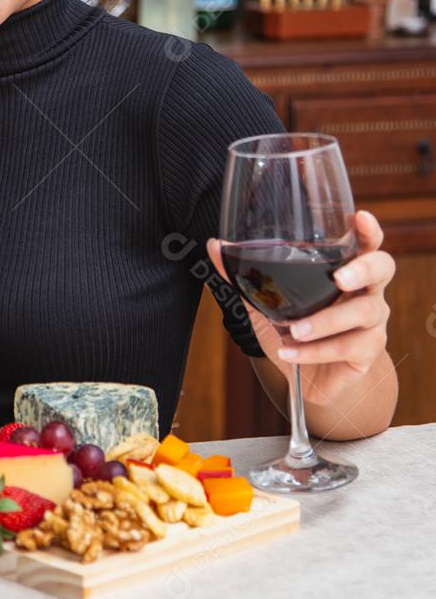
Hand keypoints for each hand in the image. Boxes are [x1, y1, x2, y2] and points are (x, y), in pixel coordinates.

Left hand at [207, 210, 394, 406]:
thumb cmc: (296, 331)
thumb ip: (244, 276)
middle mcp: (366, 290)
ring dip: (325, 321)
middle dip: (363, 269)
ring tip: (294, 331)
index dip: (368, 229)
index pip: (365, 242)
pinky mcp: (366, 351)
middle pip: (382, 268)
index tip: (359, 218)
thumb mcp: (268, 302)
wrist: (312, 380)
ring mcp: (371, 321)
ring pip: (363, 312)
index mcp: (346, 268)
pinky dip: (315, 351)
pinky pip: (348, 348)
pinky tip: (291, 353)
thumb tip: (215, 245)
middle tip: (339, 278)